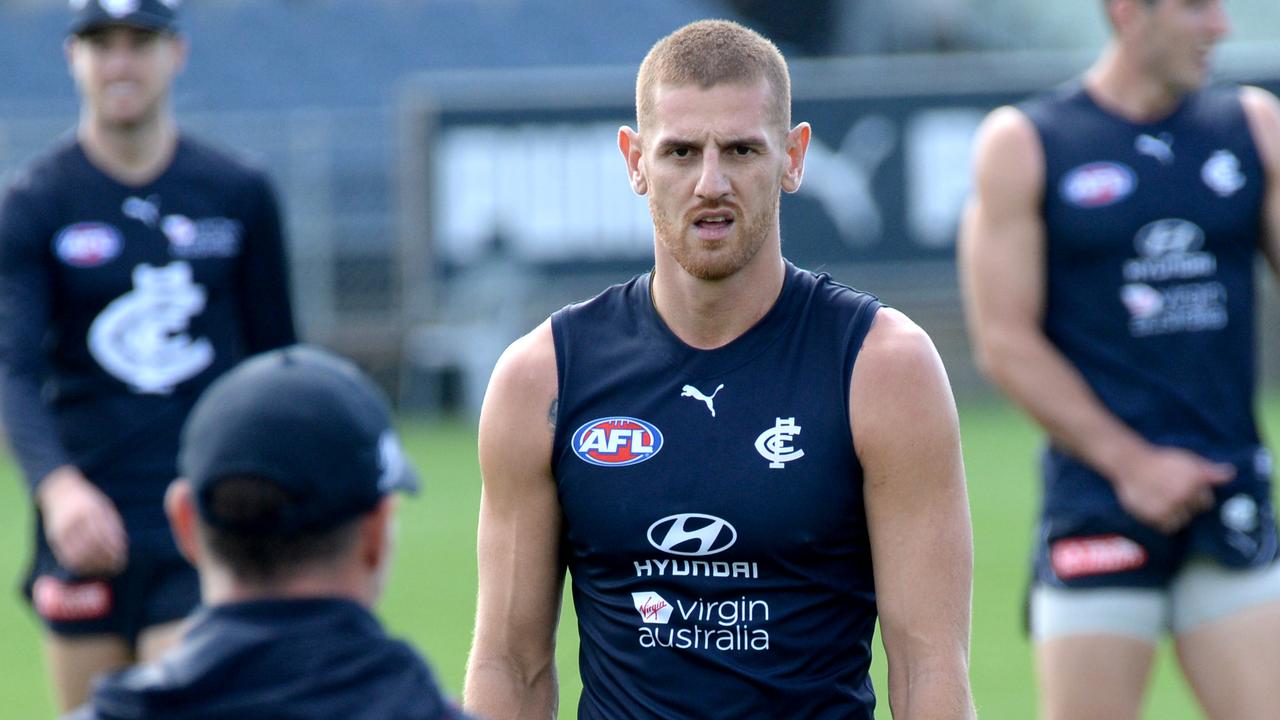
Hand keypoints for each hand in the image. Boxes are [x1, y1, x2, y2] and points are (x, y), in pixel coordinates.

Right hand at [36, 466, 127, 575]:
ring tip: (104, 569)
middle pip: (92, 547)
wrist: (59, 490)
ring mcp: (63, 529)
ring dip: (92, 565)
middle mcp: (76, 520)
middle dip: (105, 560)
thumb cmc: (88, 500)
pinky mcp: (54, 536)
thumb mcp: (104, 506)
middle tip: (115, 567)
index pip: (105, 536)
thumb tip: (122, 546)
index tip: (122, 559)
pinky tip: (88, 567)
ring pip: (78, 554)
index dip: (114, 551)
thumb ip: (113, 524)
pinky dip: (77, 565)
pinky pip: (65, 556)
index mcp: (92, 511)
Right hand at [1112, 446, 1233, 533]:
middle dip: (1186, 505)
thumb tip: (1231, 474)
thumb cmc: (1160, 460)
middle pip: (1193, 512)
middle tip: (1172, 495)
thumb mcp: (1187, 460)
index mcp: (1195, 482)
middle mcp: (1184, 496)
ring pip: (1181, 521)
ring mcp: (1169, 507)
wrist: (1130, 464)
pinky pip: (1166, 527)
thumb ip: (1209, 471)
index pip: (1206, 502)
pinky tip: (1157, 509)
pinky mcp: (1155, 516)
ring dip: (1175, 515)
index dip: (1197, 496)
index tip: (1185, 490)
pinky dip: (1163, 521)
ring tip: (1164, 503)